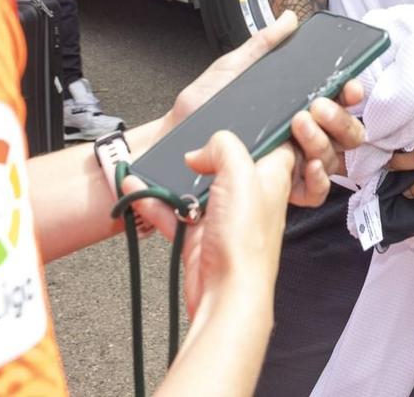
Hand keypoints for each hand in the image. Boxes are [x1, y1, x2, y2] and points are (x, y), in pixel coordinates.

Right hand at [129, 131, 292, 319]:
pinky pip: (174, 213)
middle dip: (204, 154)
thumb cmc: (246, 244)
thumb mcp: (240, 174)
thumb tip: (203, 150)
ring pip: (196, 188)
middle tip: (185, 144)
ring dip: (172, 179)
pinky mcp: (201, 237)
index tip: (239, 118)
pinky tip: (138, 192)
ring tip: (150, 168)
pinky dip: (156, 203)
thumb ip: (224, 147)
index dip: (262, 130)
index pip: (275, 145)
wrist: (226, 295)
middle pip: (228, 164)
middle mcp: (249, 197)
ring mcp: (224, 218)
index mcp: (271, 178)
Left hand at [163, 13, 366, 206]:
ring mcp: (289, 164)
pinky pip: (314, 193)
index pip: (335, 101)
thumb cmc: (197, 109)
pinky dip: (318, 180)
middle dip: (340, 118)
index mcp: (291, 106)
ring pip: (333, 159)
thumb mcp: (231, 70)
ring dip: (324, 141)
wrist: (169, 146)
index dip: (349, 94)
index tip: (348, 85)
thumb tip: (289, 19)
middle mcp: (296, 136)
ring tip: (301, 126)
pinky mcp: (277, 190)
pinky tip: (308, 165)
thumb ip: (262, 45)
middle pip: (344, 133)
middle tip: (319, 106)